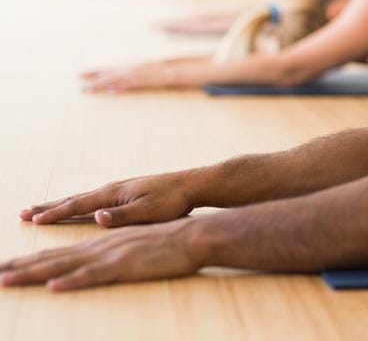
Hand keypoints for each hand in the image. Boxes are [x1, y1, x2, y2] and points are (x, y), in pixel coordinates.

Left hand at [0, 219, 205, 291]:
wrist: (193, 235)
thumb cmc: (167, 243)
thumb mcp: (133, 246)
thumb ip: (111, 252)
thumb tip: (92, 259)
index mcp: (99, 243)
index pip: (56, 253)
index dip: (28, 261)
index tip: (5, 267)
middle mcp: (98, 246)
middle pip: (50, 258)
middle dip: (18, 266)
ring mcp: (109, 255)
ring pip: (63, 265)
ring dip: (31, 273)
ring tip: (5, 279)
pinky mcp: (124, 265)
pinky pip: (93, 275)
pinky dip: (72, 281)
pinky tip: (53, 286)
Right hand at [20, 172, 197, 227]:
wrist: (192, 185)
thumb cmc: (172, 200)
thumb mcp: (148, 212)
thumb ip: (121, 216)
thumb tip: (96, 217)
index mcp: (114, 194)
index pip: (78, 205)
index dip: (55, 213)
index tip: (32, 219)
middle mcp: (112, 188)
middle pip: (74, 199)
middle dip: (49, 207)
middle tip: (24, 212)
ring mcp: (119, 189)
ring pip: (83, 198)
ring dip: (61, 204)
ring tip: (43, 209)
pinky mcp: (127, 192)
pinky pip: (94, 198)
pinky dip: (78, 203)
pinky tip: (78, 206)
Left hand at [80, 62, 174, 92]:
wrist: (167, 71)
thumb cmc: (153, 72)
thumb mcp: (136, 72)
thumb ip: (124, 79)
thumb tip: (112, 88)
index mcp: (125, 66)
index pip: (105, 69)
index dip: (92, 72)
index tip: (80, 75)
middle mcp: (127, 70)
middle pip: (106, 76)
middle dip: (93, 82)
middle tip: (81, 89)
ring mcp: (133, 75)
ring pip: (114, 81)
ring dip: (102, 86)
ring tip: (90, 91)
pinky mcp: (140, 81)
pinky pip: (128, 85)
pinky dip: (120, 88)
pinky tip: (111, 91)